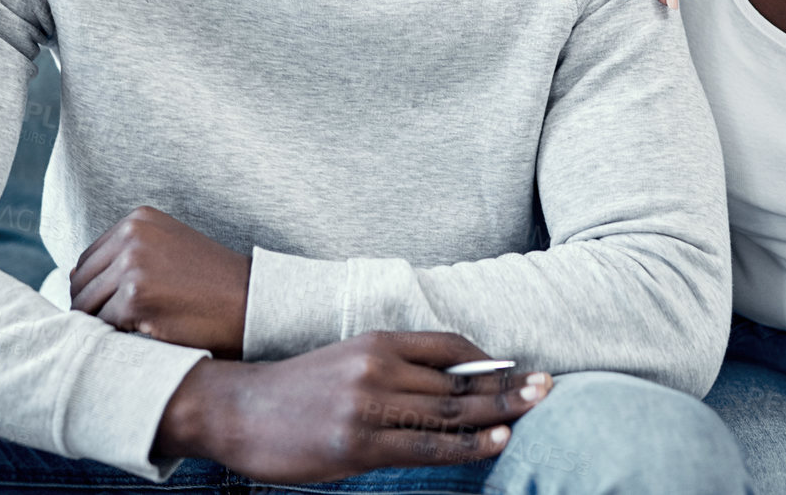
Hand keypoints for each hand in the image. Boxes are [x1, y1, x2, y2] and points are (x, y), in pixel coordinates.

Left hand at [70, 205, 250, 358]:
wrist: (251, 302)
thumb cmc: (210, 284)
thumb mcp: (168, 249)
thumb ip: (127, 253)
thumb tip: (71, 278)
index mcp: (139, 219)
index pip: (88, 261)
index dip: (97, 290)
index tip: (122, 308)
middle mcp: (133, 235)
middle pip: (81, 283)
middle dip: (94, 309)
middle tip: (125, 327)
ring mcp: (133, 264)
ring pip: (86, 307)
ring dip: (104, 326)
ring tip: (136, 333)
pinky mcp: (136, 297)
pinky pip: (103, 327)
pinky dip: (118, 339)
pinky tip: (145, 338)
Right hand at [153, 331, 551, 482]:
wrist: (236, 411)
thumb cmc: (295, 392)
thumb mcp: (347, 363)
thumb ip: (394, 369)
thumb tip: (448, 385)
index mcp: (376, 341)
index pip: (448, 344)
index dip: (488, 359)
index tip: (520, 367)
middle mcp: (377, 366)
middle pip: (457, 379)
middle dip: (508, 385)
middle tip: (549, 385)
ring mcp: (369, 406)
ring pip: (449, 411)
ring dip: (499, 413)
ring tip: (535, 410)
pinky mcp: (359, 443)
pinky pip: (425, 444)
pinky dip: (467, 444)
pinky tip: (496, 440)